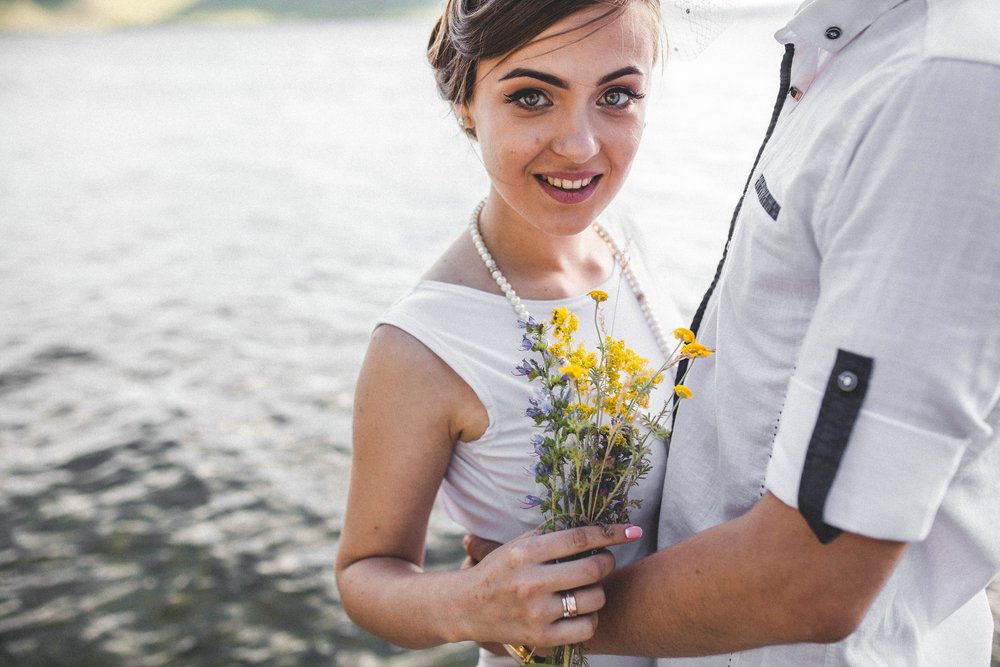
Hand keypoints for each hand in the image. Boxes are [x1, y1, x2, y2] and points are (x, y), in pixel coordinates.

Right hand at [454, 524, 642, 648]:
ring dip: (599, 590)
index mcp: (526, 553)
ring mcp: (537, 612)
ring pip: (594, 599)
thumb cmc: (498, 570)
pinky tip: (581, 610)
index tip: (630, 530)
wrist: (466, 607)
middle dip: (608, 562)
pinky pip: (586, 628)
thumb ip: (549, 535)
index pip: (579, 539)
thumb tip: (591, 523)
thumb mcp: (517, 545)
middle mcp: (532, 582)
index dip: (610, 533)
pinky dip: (591, 618)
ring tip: (588, 587)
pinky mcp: (541, 636)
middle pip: (593, 569)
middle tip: (604, 560)